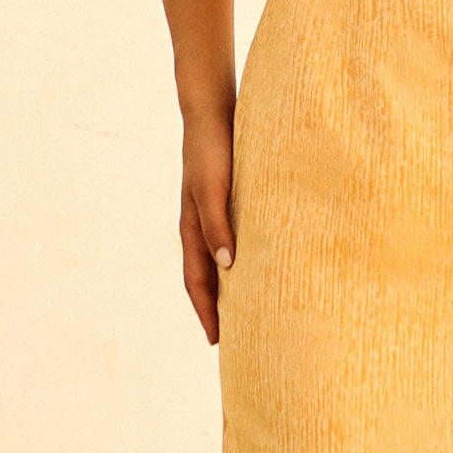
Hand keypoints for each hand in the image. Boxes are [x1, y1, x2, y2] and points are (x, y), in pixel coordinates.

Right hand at [179, 108, 235, 346]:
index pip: (197, 282)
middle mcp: (200, 227)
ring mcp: (212, 214)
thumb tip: (228, 266)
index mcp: (192, 228)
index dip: (207, 313)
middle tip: (235, 339)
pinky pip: (231, 240)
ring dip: (229, 288)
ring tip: (248, 311)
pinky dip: (240, 261)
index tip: (218, 343)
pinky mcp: (227, 201)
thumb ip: (218, 224)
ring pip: (218, 262)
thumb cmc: (212, 148)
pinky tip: (259, 264)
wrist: (212, 110)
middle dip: (217, 309)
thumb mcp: (213, 187)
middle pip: (206, 278)